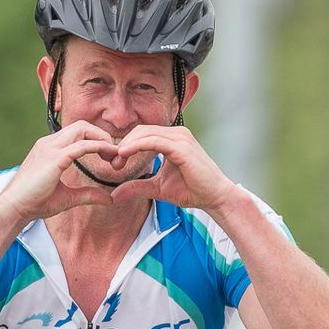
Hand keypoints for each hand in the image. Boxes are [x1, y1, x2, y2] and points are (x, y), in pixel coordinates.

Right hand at [0, 122, 127, 223]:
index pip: (77, 132)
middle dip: (102, 135)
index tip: (110, 157)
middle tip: (115, 154)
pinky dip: (99, 147)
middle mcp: (49, 143)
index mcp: (50, 148)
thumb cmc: (35, 202)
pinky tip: (110, 156)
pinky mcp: (54, 159)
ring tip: (115, 156)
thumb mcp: (68, 197)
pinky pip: (82, 146)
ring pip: (82, 129)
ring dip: (103, 139)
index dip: (97, 139)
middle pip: (82, 126)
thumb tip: (110, 198)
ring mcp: (50, 148)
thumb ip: (88, 195)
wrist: (14, 208)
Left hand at [107, 125, 238, 211]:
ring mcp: (181, 138)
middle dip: (124, 144)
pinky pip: (153, 141)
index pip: (143, 134)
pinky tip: (124, 154)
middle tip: (113, 163)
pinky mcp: (181, 147)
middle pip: (141, 130)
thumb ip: (137, 187)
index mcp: (173, 139)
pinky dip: (136, 146)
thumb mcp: (157, 188)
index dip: (126, 146)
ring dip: (127, 146)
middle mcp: (177, 134)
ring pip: (145, 133)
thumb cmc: (192, 191)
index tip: (115, 164)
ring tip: (117, 161)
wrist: (215, 198)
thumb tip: (113, 195)